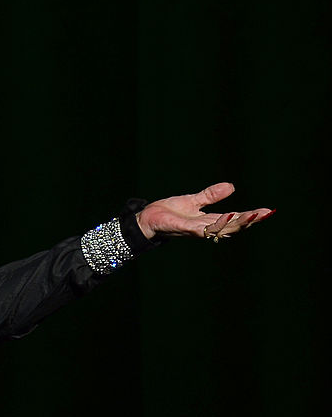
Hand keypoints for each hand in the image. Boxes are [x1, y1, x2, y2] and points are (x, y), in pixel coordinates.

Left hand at [136, 182, 274, 239]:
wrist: (147, 219)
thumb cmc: (169, 212)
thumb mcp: (193, 201)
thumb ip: (211, 195)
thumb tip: (232, 187)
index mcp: (208, 221)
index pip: (234, 218)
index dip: (250, 215)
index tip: (268, 211)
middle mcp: (203, 227)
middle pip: (230, 225)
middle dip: (248, 220)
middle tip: (265, 214)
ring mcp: (193, 229)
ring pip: (218, 228)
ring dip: (234, 222)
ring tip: (250, 215)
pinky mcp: (182, 228)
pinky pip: (199, 228)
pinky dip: (213, 224)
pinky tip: (225, 216)